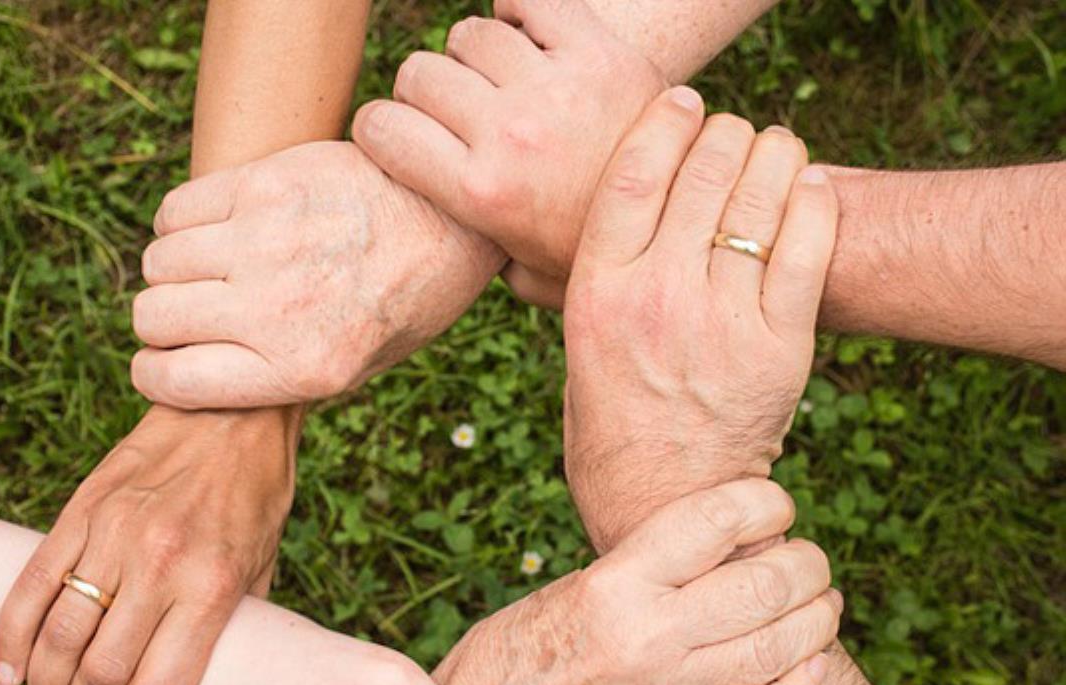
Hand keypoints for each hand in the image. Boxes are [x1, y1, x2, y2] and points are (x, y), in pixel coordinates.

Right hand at [0, 405, 299, 684]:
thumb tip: (206, 677)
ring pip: (57, 637)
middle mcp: (160, 564)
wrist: (233, 411)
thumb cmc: (255, 493)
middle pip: (99, 675)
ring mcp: (114, 535)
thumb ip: (232, 623)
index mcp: (210, 586)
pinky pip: (30, 585)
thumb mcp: (263, 564)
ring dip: (48, 684)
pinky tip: (13, 669)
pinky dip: (11, 638)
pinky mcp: (82, 510)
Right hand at [129, 140, 503, 408]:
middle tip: (194, 312)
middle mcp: (278, 309)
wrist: (453, 218)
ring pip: (158, 262)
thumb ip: (279, 377)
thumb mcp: (359, 367)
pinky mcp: (264, 184)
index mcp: (303, 368)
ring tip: (212, 269)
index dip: (155, 374)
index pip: (171, 381)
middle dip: (162, 322)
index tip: (165, 362)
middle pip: (153, 317)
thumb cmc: (406, 299)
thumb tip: (196, 377)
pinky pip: (175, 210)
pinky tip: (216, 229)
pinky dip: (180, 224)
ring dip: (173, 271)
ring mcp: (267, 242)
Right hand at [352, 0, 664, 281]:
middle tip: (454, 113)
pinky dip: (519, 9)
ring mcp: (554, 88)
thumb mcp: (525, 276)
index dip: (378, 128)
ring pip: (469, 35)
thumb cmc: (595, 252)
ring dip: (474, 55)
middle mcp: (509, 135)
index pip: (380, 128)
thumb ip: (474, 256)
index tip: (396, 135)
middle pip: (420, 74)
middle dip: (424, 93)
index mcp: (480, 194)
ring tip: (498, 81)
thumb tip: (437, 245)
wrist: (687, 219)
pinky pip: (530, 0)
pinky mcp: (599, 52)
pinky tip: (527, 35)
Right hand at [434, 480, 840, 684]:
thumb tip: (724, 540)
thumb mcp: (575, 585)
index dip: (765, 502)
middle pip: (763, 586)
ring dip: (817, 620)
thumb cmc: (518, 647)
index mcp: (614, 583)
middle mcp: (645, 636)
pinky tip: (811, 666)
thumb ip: (647, 566)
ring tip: (821, 602)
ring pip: (777, 650)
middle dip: (807, 564)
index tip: (775, 503)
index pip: (715, 521)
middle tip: (808, 558)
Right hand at [562, 94, 837, 551]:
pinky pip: (808, 249)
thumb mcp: (574, 351)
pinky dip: (814, 204)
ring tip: (775, 148)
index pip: (632, 175)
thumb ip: (579, 287)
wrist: (664, 506)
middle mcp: (657, 299)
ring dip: (774, 155)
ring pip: (759, 199)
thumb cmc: (611, 427)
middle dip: (725, 134)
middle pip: (702, 173)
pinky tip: (809, 187)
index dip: (663, 123)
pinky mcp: (780, 349)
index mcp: (597, 294)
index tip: (684, 102)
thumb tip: (565, 233)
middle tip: (734, 132)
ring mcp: (722, 322)